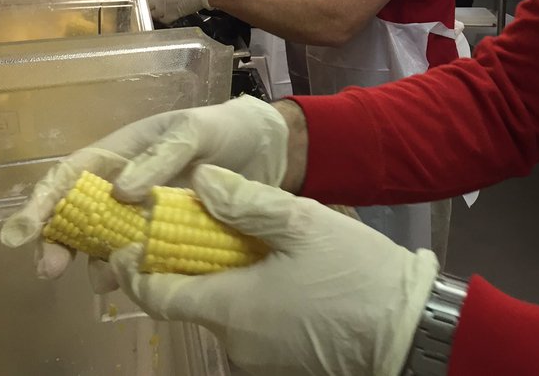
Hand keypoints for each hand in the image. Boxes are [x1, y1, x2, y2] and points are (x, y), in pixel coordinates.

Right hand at [0, 96, 289, 278]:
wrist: (271, 152)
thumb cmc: (227, 130)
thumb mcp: (196, 131)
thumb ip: (161, 156)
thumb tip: (121, 192)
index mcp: (122, 153)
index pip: (71, 175)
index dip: (42, 202)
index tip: (20, 232)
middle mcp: (124, 186)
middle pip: (76, 217)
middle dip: (56, 243)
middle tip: (50, 269)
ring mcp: (144, 215)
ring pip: (104, 244)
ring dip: (93, 263)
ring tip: (102, 280)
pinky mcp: (168, 239)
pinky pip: (140, 259)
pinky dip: (132, 273)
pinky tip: (134, 285)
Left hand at [111, 166, 439, 375]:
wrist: (409, 331)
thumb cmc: (354, 274)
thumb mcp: (302, 223)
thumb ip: (245, 203)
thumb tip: (199, 181)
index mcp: (228, 308)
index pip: (156, 294)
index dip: (135, 266)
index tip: (128, 239)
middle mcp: (232, 343)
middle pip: (189, 301)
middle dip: (188, 264)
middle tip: (201, 226)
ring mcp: (256, 359)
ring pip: (222, 313)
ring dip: (224, 281)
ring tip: (251, 245)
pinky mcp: (280, 364)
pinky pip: (249, 327)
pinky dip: (249, 300)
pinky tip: (277, 274)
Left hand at [137, 0, 211, 22]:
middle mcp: (159, 0)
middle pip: (144, 4)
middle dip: (146, 0)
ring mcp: (166, 10)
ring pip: (152, 13)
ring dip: (152, 9)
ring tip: (158, 5)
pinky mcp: (174, 16)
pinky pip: (162, 20)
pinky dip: (162, 17)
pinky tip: (165, 12)